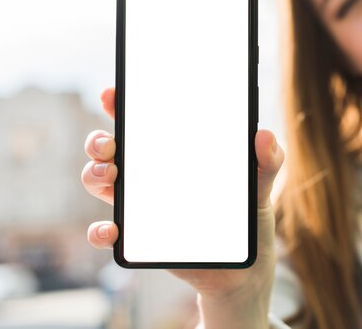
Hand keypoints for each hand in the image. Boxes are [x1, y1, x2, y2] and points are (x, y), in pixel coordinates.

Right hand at [81, 87, 284, 312]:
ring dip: (93, 174)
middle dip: (98, 140)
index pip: (141, 122)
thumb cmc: (246, 218)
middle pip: (109, 149)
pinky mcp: (139, 237)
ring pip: (99, 181)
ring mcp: (141, 205)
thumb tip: (265, 135)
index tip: (113, 93)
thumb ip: (267, 161)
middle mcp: (150, 175)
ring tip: (110, 174)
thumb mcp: (260, 186)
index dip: (120, 105)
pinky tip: (111, 230)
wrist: (244, 268)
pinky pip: (108, 231)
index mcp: (174, 153)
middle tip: (110, 144)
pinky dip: (100, 230)